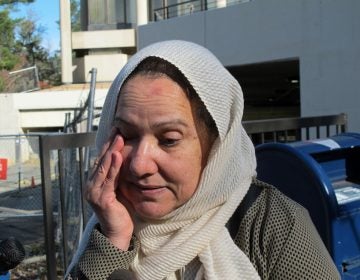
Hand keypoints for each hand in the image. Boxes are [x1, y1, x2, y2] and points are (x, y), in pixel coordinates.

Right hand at [85, 131, 132, 249]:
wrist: (117, 233)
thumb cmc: (120, 210)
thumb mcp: (119, 188)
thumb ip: (118, 175)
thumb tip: (124, 158)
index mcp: (95, 182)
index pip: (101, 159)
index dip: (108, 145)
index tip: (116, 130)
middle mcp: (91, 185)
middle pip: (101, 160)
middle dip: (109, 144)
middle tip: (117, 128)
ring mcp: (94, 192)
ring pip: (103, 167)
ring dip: (111, 151)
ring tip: (118, 137)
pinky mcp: (102, 199)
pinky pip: (109, 180)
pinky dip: (113, 167)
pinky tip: (117, 155)